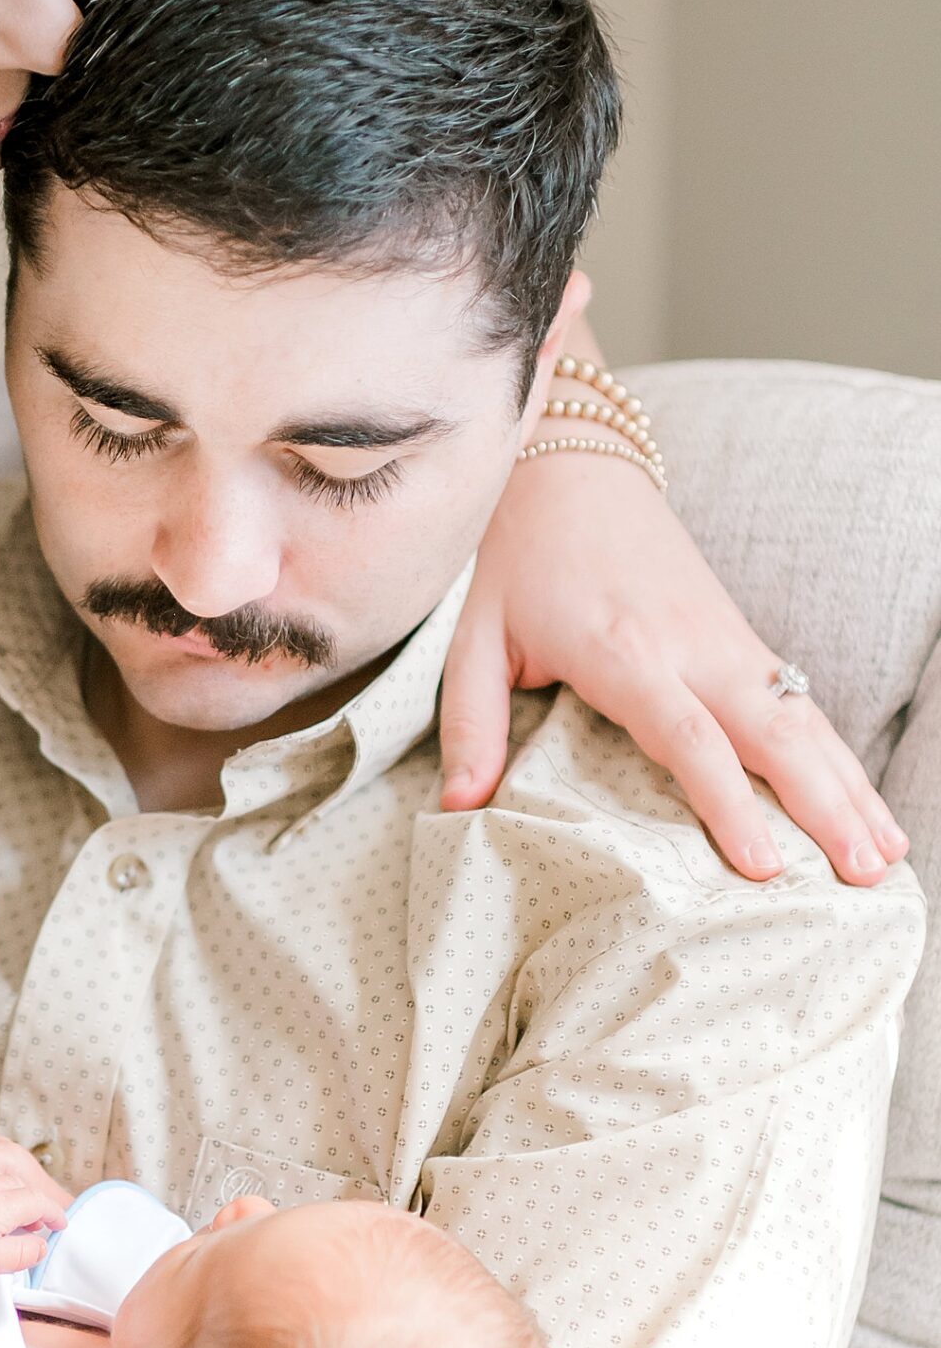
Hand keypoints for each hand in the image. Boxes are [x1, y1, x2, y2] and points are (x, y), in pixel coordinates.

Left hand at [441, 442, 907, 885]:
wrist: (571, 470)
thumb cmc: (519, 558)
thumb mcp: (474, 637)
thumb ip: (471, 722)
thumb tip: (460, 807)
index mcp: (625, 651)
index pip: (688, 736)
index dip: (728, 802)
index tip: (762, 866)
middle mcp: (691, 646)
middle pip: (773, 731)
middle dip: (824, 806)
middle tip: (862, 878)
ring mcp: (726, 641)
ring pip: (804, 719)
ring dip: (850, 787)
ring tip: (886, 860)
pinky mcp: (740, 639)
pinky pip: (801, 705)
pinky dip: (840, 757)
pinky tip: (867, 810)